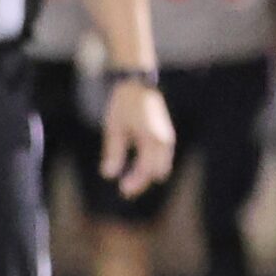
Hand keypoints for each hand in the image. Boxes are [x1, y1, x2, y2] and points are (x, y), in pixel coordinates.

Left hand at [98, 77, 175, 199]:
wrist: (137, 85)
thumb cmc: (123, 106)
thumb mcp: (114, 128)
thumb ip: (113, 152)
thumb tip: (108, 175)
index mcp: (153, 138)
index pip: (147, 169)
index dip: (136, 182)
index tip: (123, 190)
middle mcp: (164, 140)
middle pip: (158, 171)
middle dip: (142, 182)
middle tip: (125, 190)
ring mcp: (167, 138)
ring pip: (162, 167)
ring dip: (147, 175)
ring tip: (128, 183)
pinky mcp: (164, 137)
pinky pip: (161, 159)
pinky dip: (150, 167)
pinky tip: (134, 170)